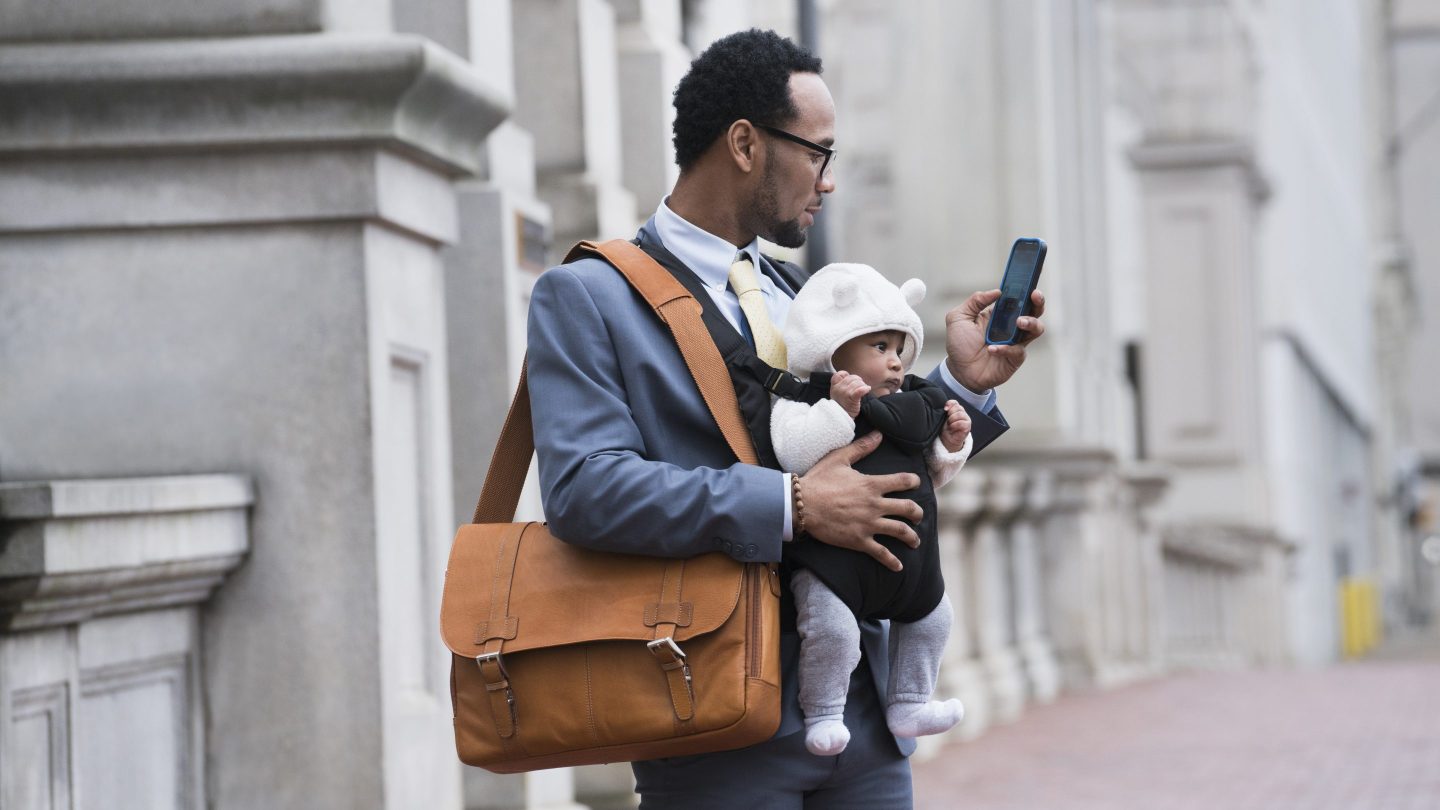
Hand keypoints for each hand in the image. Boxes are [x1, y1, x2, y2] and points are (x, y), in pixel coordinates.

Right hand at [799, 432, 923, 571]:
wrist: (800, 505)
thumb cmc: (818, 480)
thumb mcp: (839, 458)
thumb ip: (861, 447)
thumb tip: (879, 434)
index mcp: (872, 484)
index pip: (903, 481)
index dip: (913, 482)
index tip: (915, 484)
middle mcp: (875, 505)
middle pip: (908, 509)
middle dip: (917, 513)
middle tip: (918, 516)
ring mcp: (868, 524)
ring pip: (900, 532)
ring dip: (911, 537)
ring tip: (915, 541)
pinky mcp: (859, 540)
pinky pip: (881, 553)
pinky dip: (892, 561)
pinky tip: (898, 566)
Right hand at [829, 370, 869, 417]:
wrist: (843, 418)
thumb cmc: (843, 405)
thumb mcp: (838, 394)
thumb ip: (841, 385)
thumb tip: (848, 376)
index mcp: (834, 387)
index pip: (839, 374)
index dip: (846, 375)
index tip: (851, 381)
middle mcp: (838, 389)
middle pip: (852, 377)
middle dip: (858, 381)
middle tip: (861, 387)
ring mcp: (844, 393)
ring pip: (858, 382)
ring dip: (863, 385)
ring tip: (864, 391)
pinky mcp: (852, 399)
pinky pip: (860, 390)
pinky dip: (865, 389)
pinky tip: (867, 389)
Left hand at [940, 400, 970, 452]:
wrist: (948, 440)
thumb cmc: (944, 428)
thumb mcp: (942, 418)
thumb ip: (943, 411)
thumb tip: (944, 407)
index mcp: (956, 409)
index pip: (954, 402)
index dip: (949, 404)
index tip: (944, 409)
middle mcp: (962, 413)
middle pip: (957, 407)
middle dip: (950, 414)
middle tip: (947, 421)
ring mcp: (966, 419)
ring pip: (960, 414)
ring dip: (952, 420)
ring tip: (949, 425)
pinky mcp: (967, 426)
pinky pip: (961, 423)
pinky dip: (955, 425)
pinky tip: (952, 428)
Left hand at [943, 288, 1046, 392]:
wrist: (959, 371)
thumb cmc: (960, 344)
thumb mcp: (958, 317)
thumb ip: (975, 301)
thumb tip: (997, 291)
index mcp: (1000, 313)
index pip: (1018, 298)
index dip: (1026, 289)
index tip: (1029, 281)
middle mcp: (1011, 326)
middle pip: (1035, 311)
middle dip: (1039, 302)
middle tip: (1035, 295)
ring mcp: (1016, 342)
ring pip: (1036, 329)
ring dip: (1031, 322)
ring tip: (1020, 321)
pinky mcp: (1015, 358)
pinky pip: (1018, 351)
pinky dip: (1006, 349)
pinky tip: (992, 349)